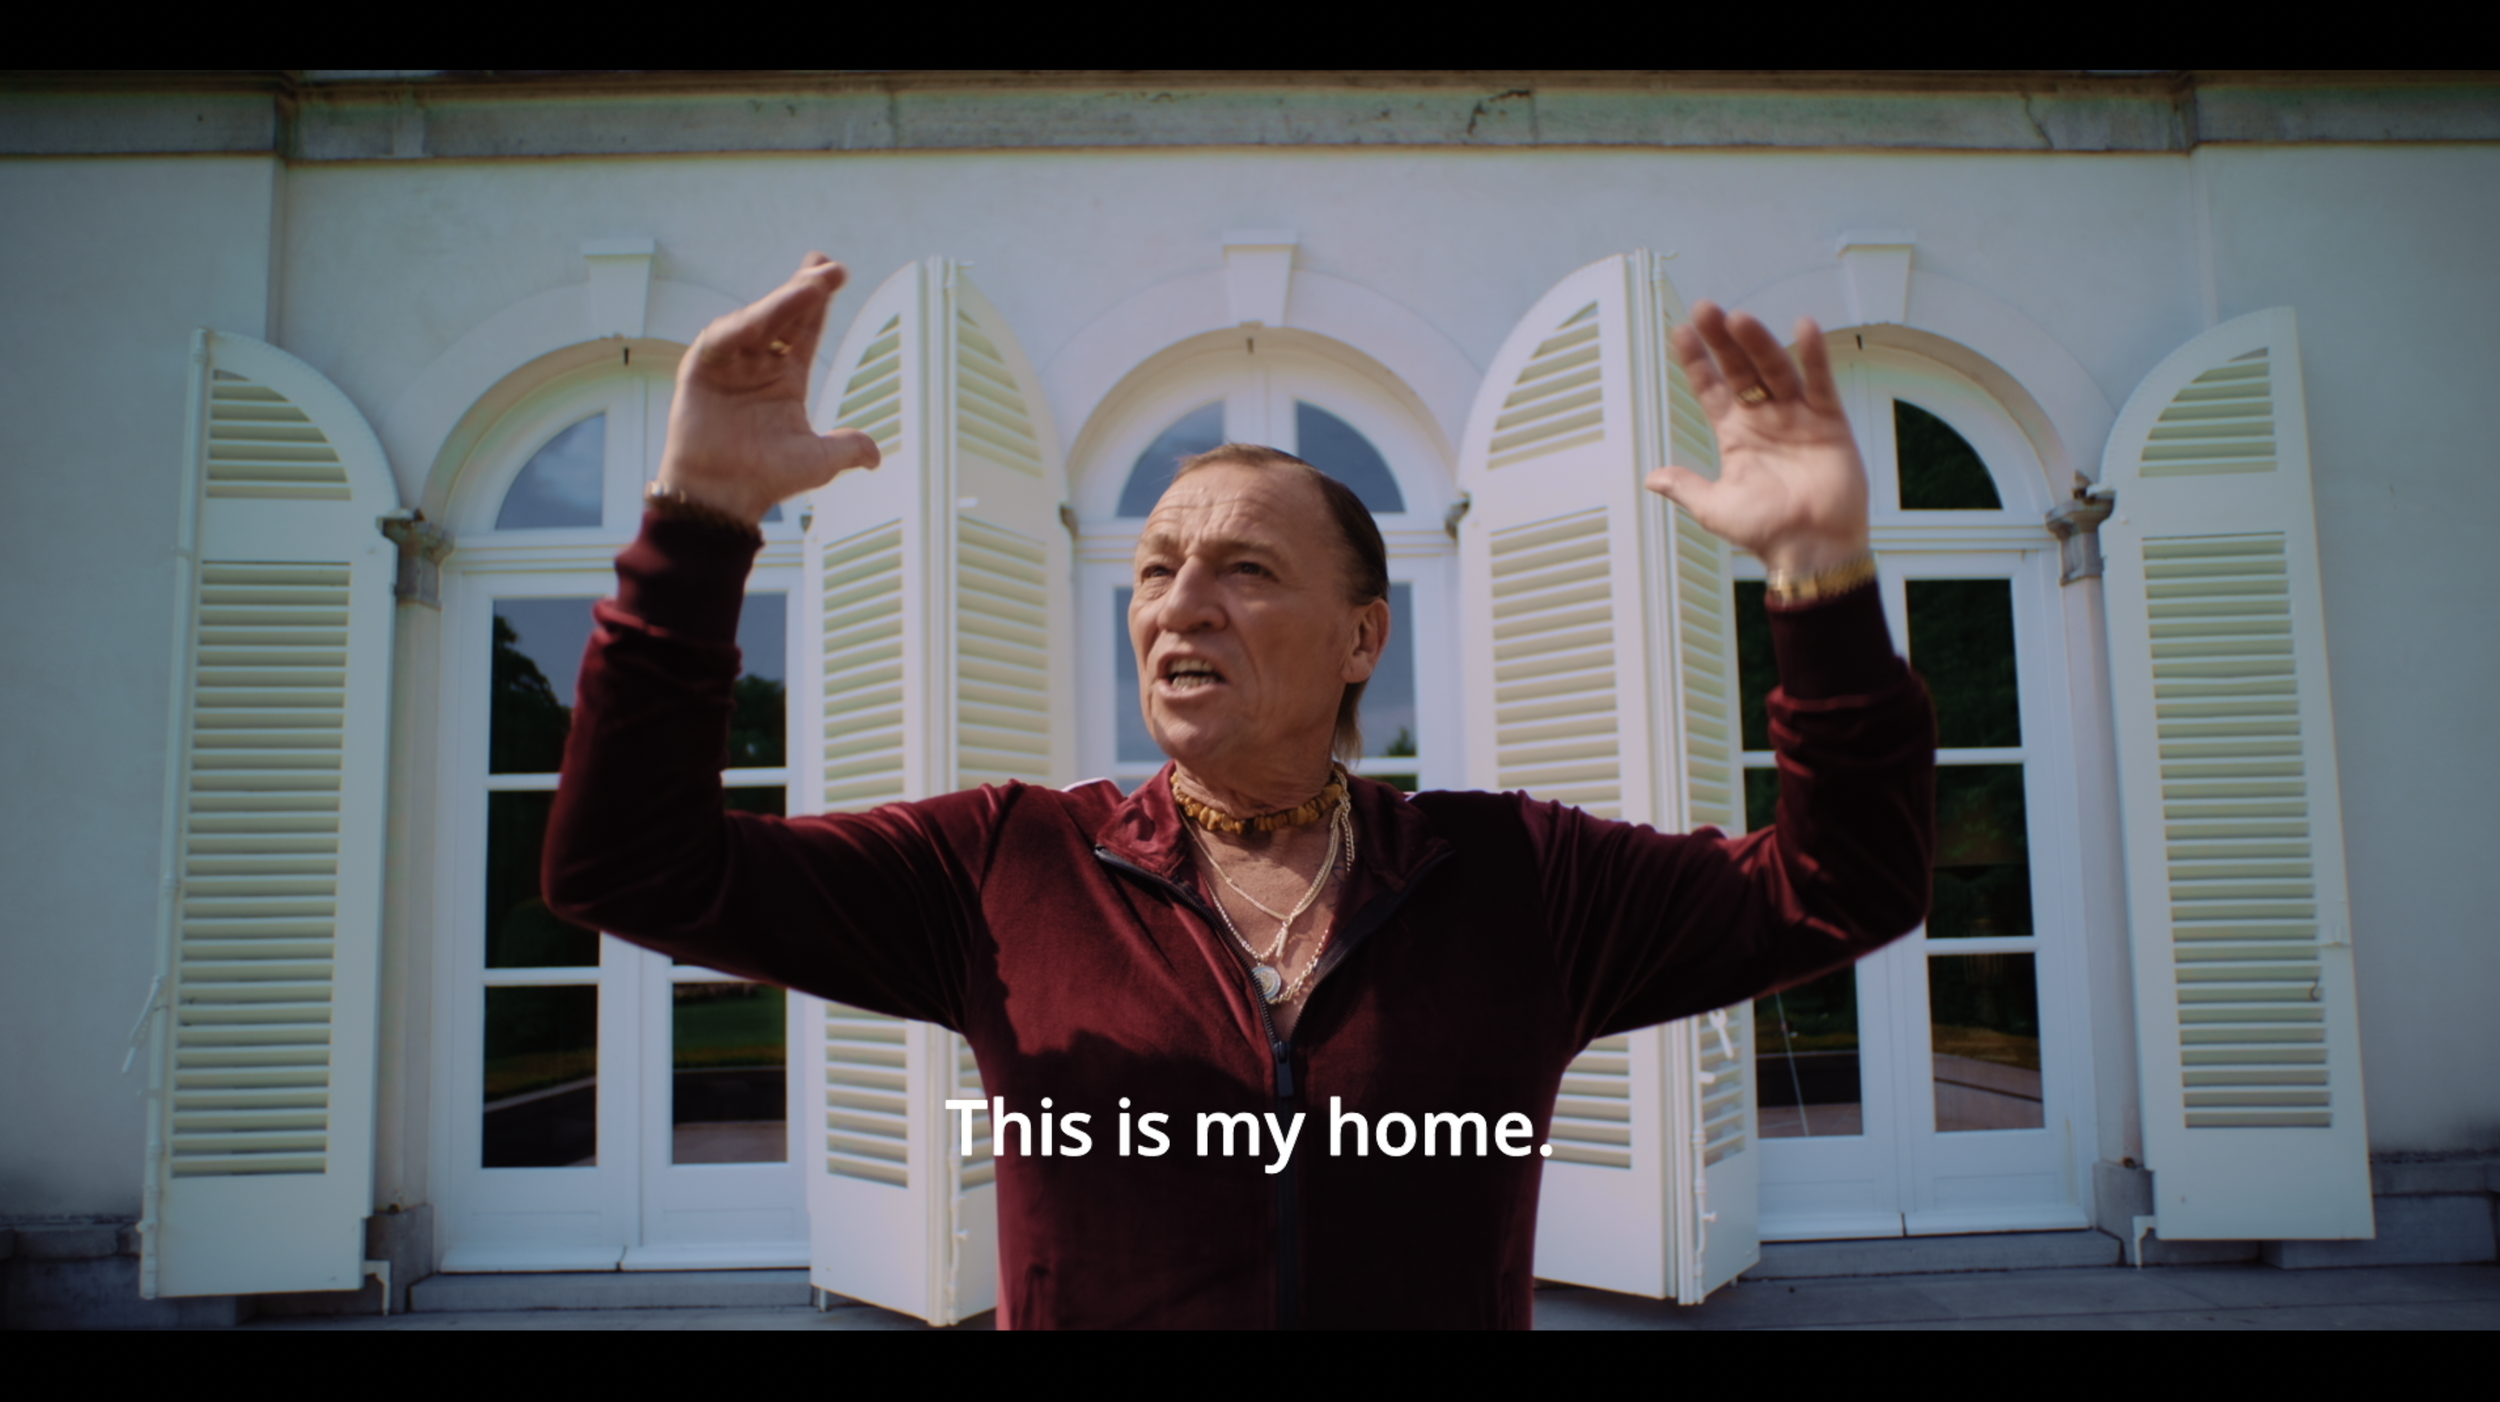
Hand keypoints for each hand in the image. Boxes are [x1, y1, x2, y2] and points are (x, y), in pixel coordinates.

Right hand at [653, 253, 881, 525]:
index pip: (805, 330)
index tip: (835, 274)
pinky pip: (719, 341)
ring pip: (756, 323)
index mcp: (786, 378)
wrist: (721, 496)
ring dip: (780, 304)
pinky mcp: (701, 370)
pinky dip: (738, 329)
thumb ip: (847, 448)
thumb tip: (875, 456)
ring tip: (808, 289)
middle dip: (804, 290)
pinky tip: (760, 320)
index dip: (819, 303)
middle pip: (783, 315)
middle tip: (828, 268)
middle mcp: (759, 365)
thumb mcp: (818, 461)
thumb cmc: (764, 479)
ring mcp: (730, 365)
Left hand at [1645, 303, 1868, 575]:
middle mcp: (1764, 418)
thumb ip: (1686, 487)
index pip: (1711, 389)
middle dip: (1723, 341)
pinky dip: (1814, 356)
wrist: (1812, 549)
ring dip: (1758, 344)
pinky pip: (1820, 383)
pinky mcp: (1828, 421)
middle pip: (1740, 370)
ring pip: (1775, 370)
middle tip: (1705, 310)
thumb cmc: (1766, 531)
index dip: (1697, 362)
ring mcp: (1797, 416)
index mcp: (1735, 435)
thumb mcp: (1715, 509)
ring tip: (1739, 319)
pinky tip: (1804, 327)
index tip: (1680, 333)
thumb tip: (1651, 479)